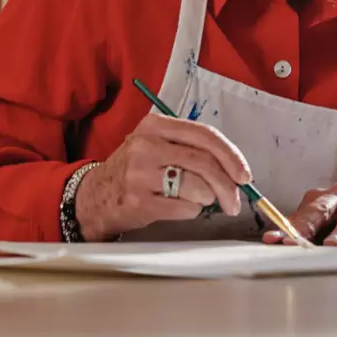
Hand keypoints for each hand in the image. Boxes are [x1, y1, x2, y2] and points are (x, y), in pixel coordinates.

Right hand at [74, 113, 251, 240]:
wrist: (93, 198)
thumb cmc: (135, 171)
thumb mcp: (157, 146)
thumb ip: (192, 150)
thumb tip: (234, 169)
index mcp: (155, 126)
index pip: (204, 135)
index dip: (230, 155)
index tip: (244, 174)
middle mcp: (146, 145)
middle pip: (204, 162)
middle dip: (227, 184)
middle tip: (235, 200)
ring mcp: (139, 174)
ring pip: (197, 186)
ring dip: (208, 198)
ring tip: (201, 201)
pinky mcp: (137, 202)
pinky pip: (183, 208)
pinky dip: (191, 211)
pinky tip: (181, 208)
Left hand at [262, 181, 336, 247]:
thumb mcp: (322, 228)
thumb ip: (301, 234)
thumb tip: (271, 240)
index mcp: (322, 200)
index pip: (303, 215)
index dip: (289, 229)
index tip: (274, 241)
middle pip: (322, 210)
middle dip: (308, 227)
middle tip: (295, 243)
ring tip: (332, 246)